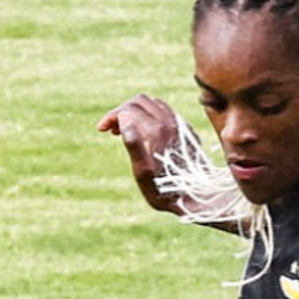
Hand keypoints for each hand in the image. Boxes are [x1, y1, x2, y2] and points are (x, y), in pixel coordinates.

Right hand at [98, 93, 192, 211]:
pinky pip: (165, 112)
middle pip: (140, 101)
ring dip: (135, 112)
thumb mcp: (143, 173)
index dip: (111, 116)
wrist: (197, 197)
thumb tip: (123, 120)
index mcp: (156, 131)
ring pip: (153, 104)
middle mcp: (170, 123)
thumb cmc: (166, 191)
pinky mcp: (186, 131)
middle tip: (111, 130)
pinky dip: (149, 115)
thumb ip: (133, 145)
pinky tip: (143, 132)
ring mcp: (180, 125)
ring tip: (123, 130)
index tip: (100, 129)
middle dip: (122, 111)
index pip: (128, 109)